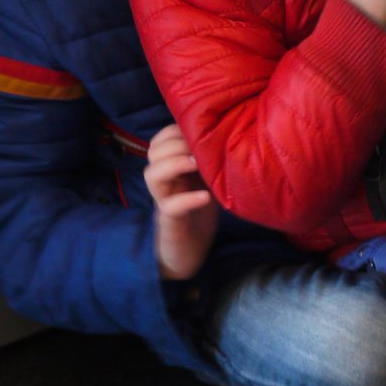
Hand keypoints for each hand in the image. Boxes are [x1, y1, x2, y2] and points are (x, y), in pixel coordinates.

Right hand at [145, 123, 218, 281]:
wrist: (189, 254)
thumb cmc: (199, 215)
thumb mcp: (207, 183)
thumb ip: (209, 162)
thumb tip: (232, 135)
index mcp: (172, 170)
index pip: (160, 141)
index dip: (174, 131)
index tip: (199, 131)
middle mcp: (164, 183)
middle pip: (153, 153)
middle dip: (175, 143)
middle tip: (199, 147)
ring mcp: (164, 201)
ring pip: (152, 175)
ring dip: (174, 164)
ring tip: (196, 164)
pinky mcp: (170, 222)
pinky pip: (170, 207)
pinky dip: (187, 199)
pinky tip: (205, 197)